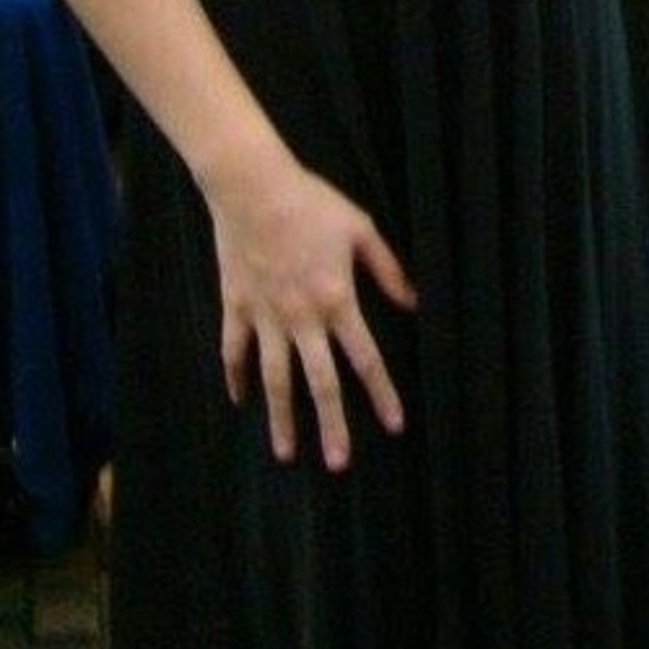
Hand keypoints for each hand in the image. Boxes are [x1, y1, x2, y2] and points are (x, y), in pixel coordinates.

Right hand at [211, 157, 415, 471]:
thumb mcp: (360, 229)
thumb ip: (388, 270)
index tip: (395, 426)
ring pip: (274, 380)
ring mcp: (265, 316)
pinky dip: (235, 378)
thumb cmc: (311, 202)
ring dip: (281, 419)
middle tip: (339, 463)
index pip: (366, 359)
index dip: (383, 395)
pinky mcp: (236, 306)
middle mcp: (301, 318)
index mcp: (337, 301)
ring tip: (286, 454)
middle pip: (320, 384)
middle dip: (332, 426)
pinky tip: (239, 402)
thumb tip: (414, 302)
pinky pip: (233, 351)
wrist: (251, 185)